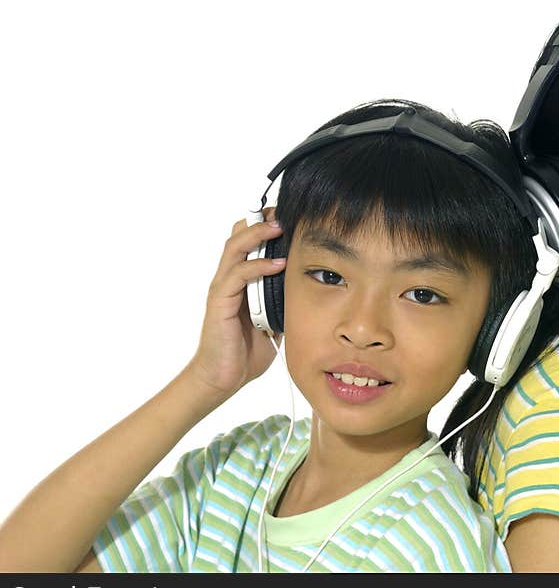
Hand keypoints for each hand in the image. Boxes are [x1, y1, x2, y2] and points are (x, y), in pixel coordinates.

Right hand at [186, 208, 285, 396]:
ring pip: (234, 249)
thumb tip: (310, 288)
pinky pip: (237, 275)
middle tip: (283, 211)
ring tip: (279, 225)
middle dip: (260, 221)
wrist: (224, 377)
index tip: (288, 215)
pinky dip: (257, 266)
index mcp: (241, 280)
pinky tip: (277, 263)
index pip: (248, 242)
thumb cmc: (247, 349)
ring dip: (257, 235)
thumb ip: (284, 299)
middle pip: (238, 236)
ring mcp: (223, 288)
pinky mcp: (220, 302)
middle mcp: (229, 279)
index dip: (264, 226)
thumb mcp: (275, 318)